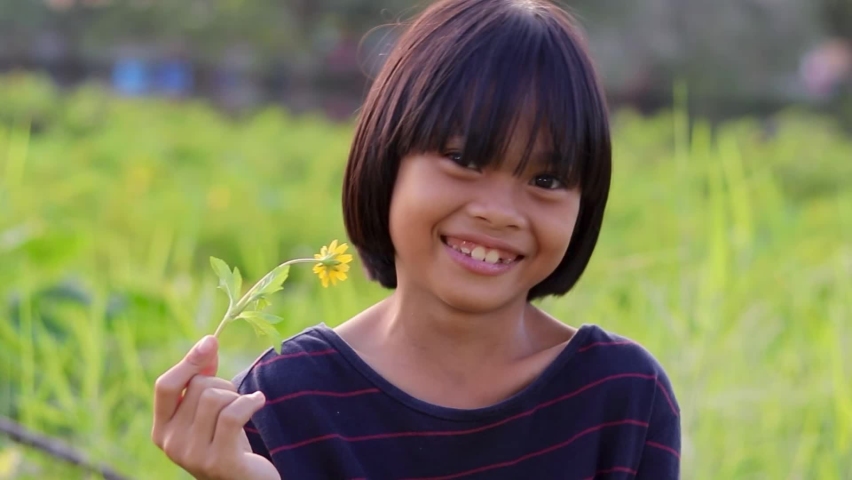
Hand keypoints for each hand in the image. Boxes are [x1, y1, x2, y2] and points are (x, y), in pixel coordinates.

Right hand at [152, 335, 279, 479]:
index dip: (188, 361)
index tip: (211, 340)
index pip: (165, 386)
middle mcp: (171, 444)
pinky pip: (232, 413)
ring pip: (215, 398)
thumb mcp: (209, 411)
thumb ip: (203, 379)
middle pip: (198, 387)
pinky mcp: (218, 461)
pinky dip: (250, 402)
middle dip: (223, 385)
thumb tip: (208, 343)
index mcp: (161, 430)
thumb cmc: (227, 441)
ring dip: (237, 396)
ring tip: (244, 409)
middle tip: (235, 401)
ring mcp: (192, 455)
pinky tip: (259, 401)